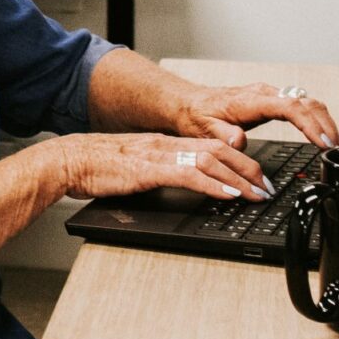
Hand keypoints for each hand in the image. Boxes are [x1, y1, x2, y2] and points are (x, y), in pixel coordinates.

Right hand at [45, 132, 270, 202]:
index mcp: (166, 144)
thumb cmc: (96, 168)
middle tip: (268, 188)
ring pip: (211, 161)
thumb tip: (182, 185)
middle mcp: (168, 145)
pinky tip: (228, 194)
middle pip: (220, 151)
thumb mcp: (136, 168)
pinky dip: (213, 185)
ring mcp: (160, 155)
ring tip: (257, 194)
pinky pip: (189, 174)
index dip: (240, 162)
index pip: (213, 148)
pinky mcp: (150, 169)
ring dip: (239, 179)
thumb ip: (160, 173)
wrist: (70, 160)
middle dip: (249, 170)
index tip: (257, 179)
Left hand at [171, 82, 338, 151]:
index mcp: (251, 101)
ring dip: (324, 121)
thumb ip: (223, 135)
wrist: (191, 103)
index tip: (322, 141)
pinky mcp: (272, 100)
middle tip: (336, 148)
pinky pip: (301, 105)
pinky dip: (316, 118)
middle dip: (325, 124)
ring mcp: (270, 95)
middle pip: (306, 103)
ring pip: (307, 102)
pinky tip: (322, 132)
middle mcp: (264, 94)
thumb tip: (239, 141)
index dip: (309, 124)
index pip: (290, 107)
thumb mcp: (204, 128)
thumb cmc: (197, 115)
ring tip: (335, 144)